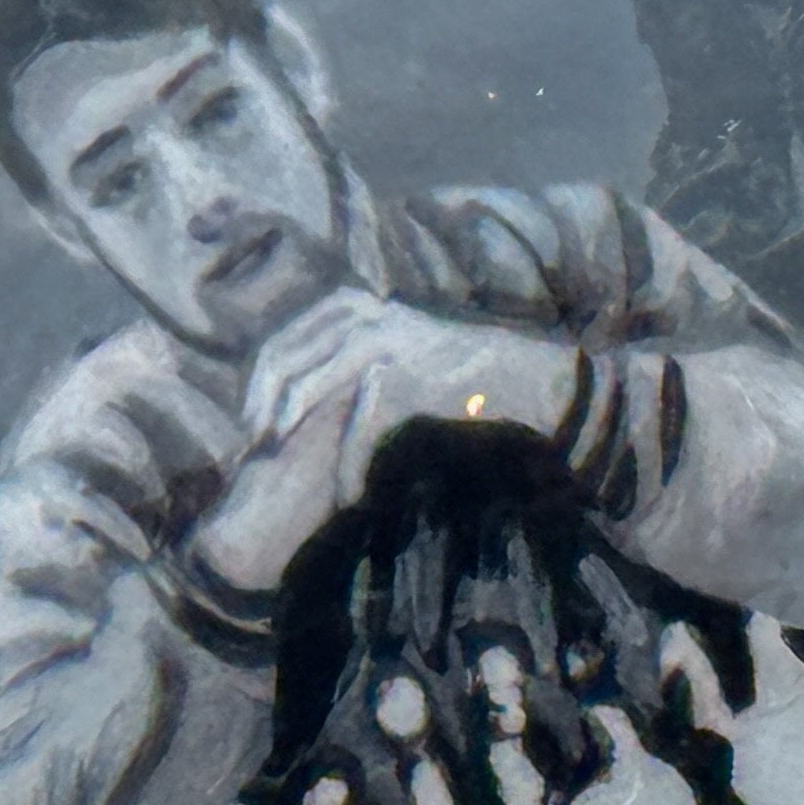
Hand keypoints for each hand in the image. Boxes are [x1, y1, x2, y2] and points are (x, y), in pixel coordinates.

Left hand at [194, 295, 577, 596]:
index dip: (263, 380)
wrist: (549, 391)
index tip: (253, 426)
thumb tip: (315, 406)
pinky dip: (353, 464)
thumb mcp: (420, 364)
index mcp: (375, 309)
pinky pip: (367, 425)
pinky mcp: (419, 376)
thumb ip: (372, 372)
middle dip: (265, 408)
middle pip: (291, 358)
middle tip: (255, 455)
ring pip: (319, 390)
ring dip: (300, 438)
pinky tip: (351, 496)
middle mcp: (379, 316)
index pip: (291, 336)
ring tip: (287, 473)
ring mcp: (399, 343)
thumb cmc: (484, 388)